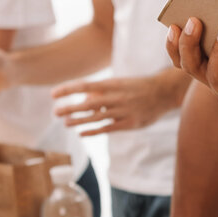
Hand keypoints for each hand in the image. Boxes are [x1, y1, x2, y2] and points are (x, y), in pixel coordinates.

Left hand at [52, 71, 184, 136]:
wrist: (164, 92)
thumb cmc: (138, 87)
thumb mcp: (120, 83)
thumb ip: (103, 91)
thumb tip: (84, 98)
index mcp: (113, 84)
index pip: (85, 86)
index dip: (68, 89)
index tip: (53, 94)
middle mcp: (117, 97)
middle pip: (88, 103)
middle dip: (70, 108)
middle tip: (55, 112)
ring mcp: (124, 111)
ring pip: (96, 117)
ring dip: (79, 121)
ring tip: (65, 123)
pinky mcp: (130, 123)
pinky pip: (108, 128)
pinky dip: (93, 131)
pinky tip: (81, 133)